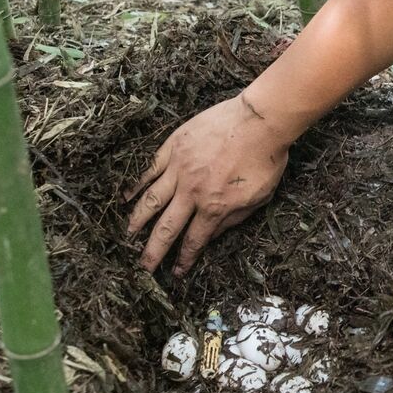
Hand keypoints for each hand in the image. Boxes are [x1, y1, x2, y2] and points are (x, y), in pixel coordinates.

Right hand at [125, 92, 288, 275]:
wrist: (261, 121)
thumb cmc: (266, 159)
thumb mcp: (258, 197)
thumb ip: (233, 219)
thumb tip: (213, 234)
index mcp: (214, 207)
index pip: (194, 241)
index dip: (184, 259)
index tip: (176, 272)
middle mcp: (192, 192)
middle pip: (166, 228)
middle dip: (153, 252)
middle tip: (143, 267)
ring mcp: (180, 168)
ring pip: (151, 200)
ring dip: (137, 221)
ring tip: (127, 235)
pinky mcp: (174, 147)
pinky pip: (150, 169)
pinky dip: (136, 185)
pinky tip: (127, 197)